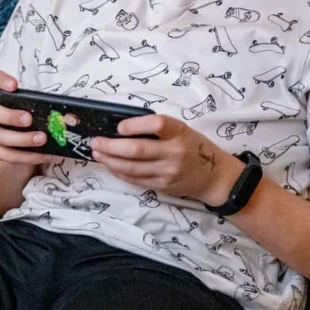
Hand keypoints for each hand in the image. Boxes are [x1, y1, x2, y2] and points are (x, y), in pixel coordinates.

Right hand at [0, 70, 52, 164]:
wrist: (14, 145)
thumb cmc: (27, 120)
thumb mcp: (31, 109)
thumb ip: (40, 106)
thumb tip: (69, 115)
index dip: (1, 80)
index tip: (14, 85)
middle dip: (9, 115)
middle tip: (29, 119)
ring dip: (21, 139)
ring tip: (42, 139)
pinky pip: (5, 154)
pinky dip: (26, 156)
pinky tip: (42, 155)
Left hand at [90, 114, 242, 203]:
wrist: (214, 176)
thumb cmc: (193, 146)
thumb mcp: (182, 130)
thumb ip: (158, 129)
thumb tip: (123, 127)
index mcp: (180, 132)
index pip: (156, 124)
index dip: (134, 125)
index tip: (119, 127)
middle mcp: (174, 152)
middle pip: (136, 150)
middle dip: (110, 146)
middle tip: (95, 142)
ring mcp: (168, 172)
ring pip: (132, 167)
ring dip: (110, 160)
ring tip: (98, 154)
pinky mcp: (162, 186)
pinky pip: (135, 179)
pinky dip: (120, 172)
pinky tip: (111, 165)